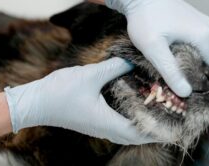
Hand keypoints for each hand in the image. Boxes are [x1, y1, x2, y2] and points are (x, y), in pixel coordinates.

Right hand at [5, 57, 155, 144]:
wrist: (36, 103)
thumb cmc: (61, 91)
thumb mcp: (90, 76)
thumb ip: (114, 68)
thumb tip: (132, 61)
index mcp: (107, 122)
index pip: (139, 132)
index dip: (157, 130)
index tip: (172, 124)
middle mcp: (104, 129)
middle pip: (134, 136)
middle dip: (152, 130)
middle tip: (167, 119)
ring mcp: (98, 128)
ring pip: (125, 133)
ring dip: (141, 127)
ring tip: (154, 116)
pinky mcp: (93, 123)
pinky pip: (117, 128)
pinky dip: (129, 123)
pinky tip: (132, 111)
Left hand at [105, 0, 208, 96]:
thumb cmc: (145, 19)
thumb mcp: (154, 48)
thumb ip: (170, 71)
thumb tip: (186, 93)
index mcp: (206, 38)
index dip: (203, 87)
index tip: (189, 97)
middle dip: (195, 78)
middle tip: (176, 87)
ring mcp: (206, 26)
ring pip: (203, 56)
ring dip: (190, 66)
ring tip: (173, 74)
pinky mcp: (198, 25)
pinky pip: (198, 47)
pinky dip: (189, 56)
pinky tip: (174, 59)